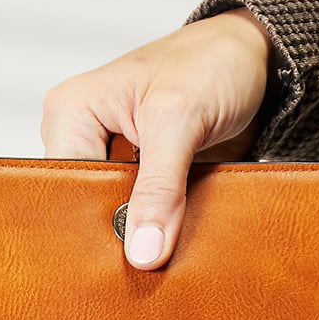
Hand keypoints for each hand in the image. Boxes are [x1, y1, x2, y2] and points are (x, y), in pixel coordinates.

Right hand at [41, 10, 273, 269]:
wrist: (254, 61)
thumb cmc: (211, 63)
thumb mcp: (180, 121)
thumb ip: (159, 188)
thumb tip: (142, 253)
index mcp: (70, 113)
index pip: (63, 189)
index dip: (92, 226)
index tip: (127, 255)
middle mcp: (83, 138)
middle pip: (85, 209)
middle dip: (120, 234)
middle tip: (151, 258)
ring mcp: (112, 161)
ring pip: (115, 218)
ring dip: (145, 234)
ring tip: (167, 249)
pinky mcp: (142, 179)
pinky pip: (144, 217)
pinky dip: (163, 229)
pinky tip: (178, 237)